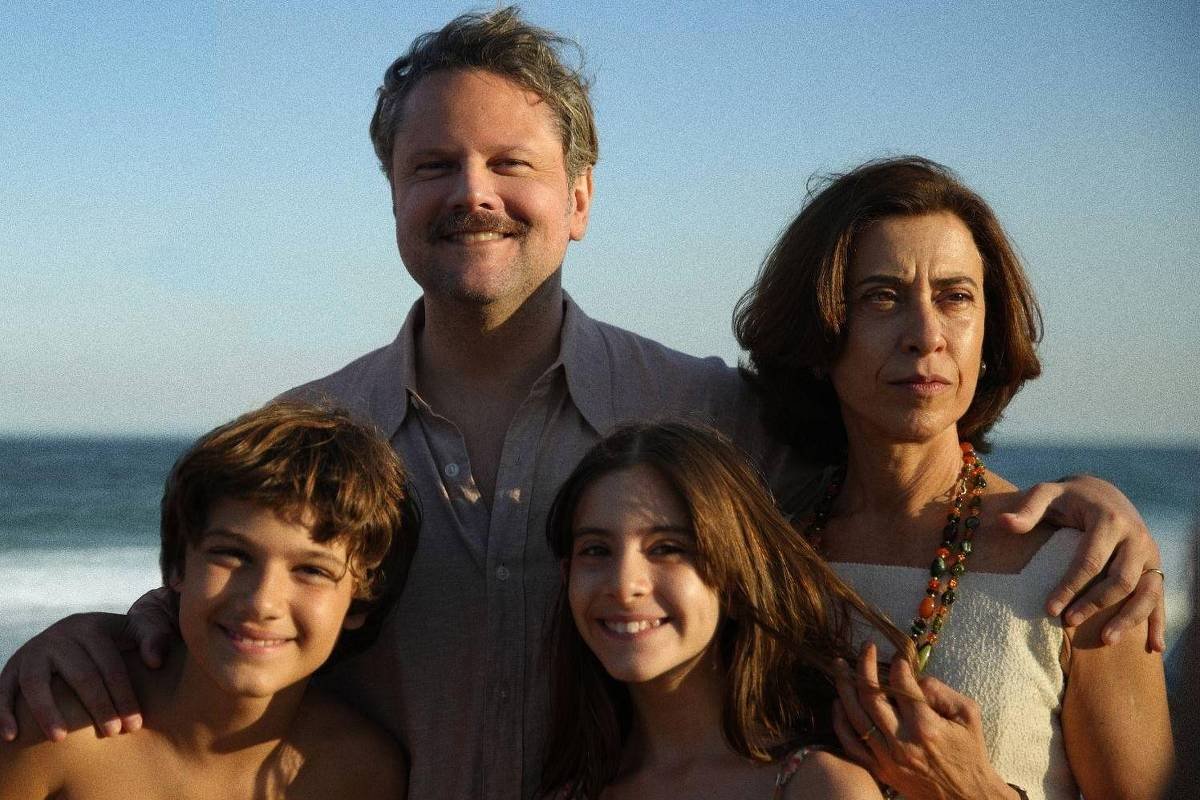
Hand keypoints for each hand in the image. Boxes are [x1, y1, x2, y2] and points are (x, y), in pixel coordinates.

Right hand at [0, 587, 175, 742]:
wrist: (79, 631)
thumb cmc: (116, 639)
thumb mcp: (136, 629)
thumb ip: (153, 637)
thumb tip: (155, 661)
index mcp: (92, 627)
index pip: (110, 665)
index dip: (124, 695)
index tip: (134, 725)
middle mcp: (60, 636)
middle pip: (80, 675)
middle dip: (98, 707)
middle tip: (112, 733)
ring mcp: (34, 651)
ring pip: (36, 682)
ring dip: (47, 711)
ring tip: (60, 738)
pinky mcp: (13, 666)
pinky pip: (4, 689)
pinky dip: (4, 712)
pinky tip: (10, 736)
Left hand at [832, 643, 1015, 799]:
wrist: (966, 796)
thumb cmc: (970, 752)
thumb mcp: (968, 714)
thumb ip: (941, 690)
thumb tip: (913, 677)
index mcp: (926, 726)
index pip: (901, 685)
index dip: (897, 665)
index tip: (897, 657)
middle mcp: (902, 742)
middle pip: (870, 696)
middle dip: (864, 666)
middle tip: (865, 649)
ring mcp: (887, 758)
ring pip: (855, 717)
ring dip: (844, 687)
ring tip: (840, 666)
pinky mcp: (880, 771)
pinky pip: (850, 745)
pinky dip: (840, 722)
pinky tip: (838, 702)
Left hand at [998, 475, 1164, 651]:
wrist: (1104, 492)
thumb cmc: (1069, 498)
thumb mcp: (1047, 494)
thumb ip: (1028, 509)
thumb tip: (1004, 523)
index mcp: (1109, 520)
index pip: (1090, 560)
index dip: (1069, 586)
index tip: (1049, 609)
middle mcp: (1136, 537)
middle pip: (1120, 579)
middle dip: (1095, 604)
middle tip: (1068, 622)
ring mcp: (1150, 553)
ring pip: (1146, 591)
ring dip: (1129, 618)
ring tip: (1106, 640)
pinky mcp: (1156, 566)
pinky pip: (1159, 596)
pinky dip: (1158, 622)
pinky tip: (1154, 647)